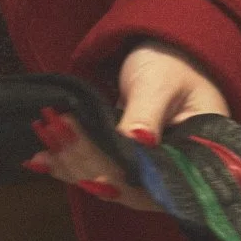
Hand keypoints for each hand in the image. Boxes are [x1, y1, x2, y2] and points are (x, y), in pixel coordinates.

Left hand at [25, 42, 230, 212]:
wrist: (166, 52)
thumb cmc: (173, 62)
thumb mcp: (159, 82)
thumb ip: (146, 113)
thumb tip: (136, 141)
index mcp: (198, 156)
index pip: (160, 184)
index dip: (125, 183)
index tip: (92, 175)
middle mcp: (176, 171)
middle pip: (131, 188)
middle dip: (90, 169)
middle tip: (58, 141)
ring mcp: (150, 169)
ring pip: (110, 184)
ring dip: (74, 167)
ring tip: (45, 150)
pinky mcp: (128, 163)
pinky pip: (99, 171)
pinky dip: (70, 165)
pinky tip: (42, 161)